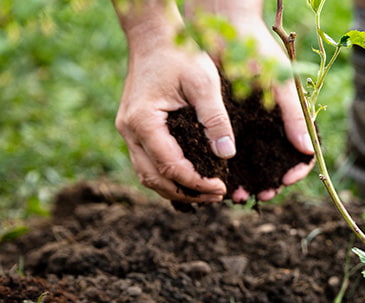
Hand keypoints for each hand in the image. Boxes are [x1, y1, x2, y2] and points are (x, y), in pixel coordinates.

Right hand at [115, 7, 233, 202]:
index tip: (222, 187)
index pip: (171, 167)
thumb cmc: (180, 54)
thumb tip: (227, 154)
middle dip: (187, 193)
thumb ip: (215, 119)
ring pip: (148, 175)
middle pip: (154, 179)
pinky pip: (148, 162)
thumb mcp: (204, 83)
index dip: (197, 183)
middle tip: (217, 196)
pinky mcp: (134, 128)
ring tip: (207, 193)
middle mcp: (129, 130)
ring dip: (176, 189)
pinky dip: (168, 176)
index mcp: (143, 121)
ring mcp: (128, 130)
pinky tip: (192, 178)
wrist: (154, 36)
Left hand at [195, 15, 315, 201]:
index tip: (284, 180)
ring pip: (255, 160)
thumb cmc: (258, 50)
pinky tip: (222, 176)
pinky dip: (230, 166)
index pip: (303, 152)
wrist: (224, 26)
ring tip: (239, 194)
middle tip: (261, 195)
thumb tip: (308, 150)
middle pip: (278, 161)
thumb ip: (294, 116)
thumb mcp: (279, 83)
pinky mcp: (230, 119)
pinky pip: (232, 149)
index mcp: (291, 115)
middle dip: (271, 181)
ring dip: (249, 179)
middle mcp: (273, 122)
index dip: (297, 170)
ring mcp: (252, 122)